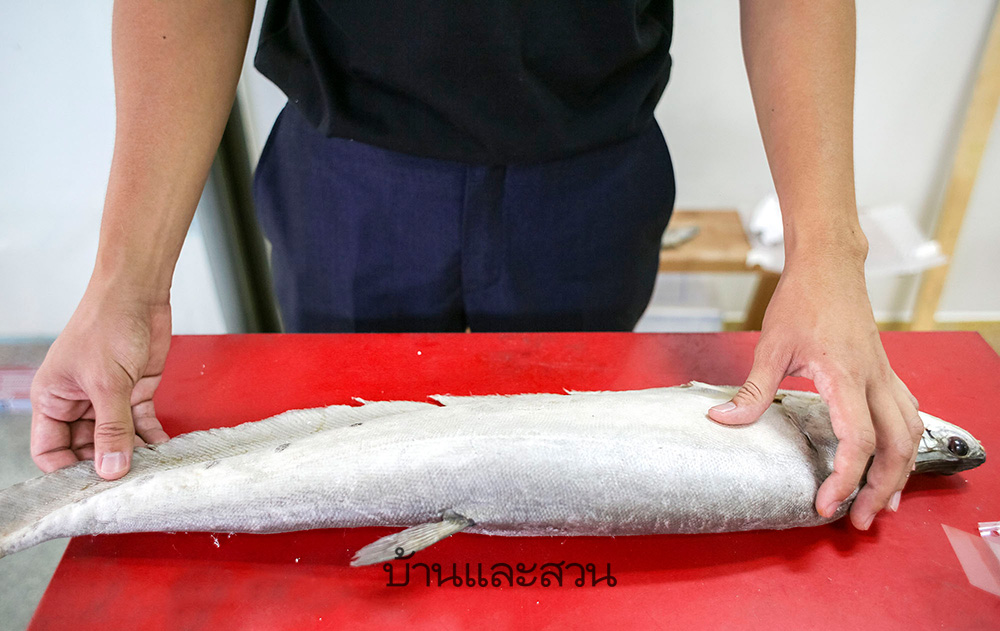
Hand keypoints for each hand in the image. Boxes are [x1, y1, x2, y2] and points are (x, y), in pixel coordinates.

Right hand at [30, 286, 171, 479]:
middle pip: (86, 449)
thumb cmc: (107, 324)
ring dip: (133, 454)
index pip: (50, 451)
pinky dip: (152, 438)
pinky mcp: (136, 392)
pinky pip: (141, 425)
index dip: (68, 472)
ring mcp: (108, 398)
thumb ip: (111, 429)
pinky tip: (165, 451)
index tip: (92, 489)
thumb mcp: (107, 383)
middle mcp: (78, 402)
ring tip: (152, 471)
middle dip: (106, 465)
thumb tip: (111, 470)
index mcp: (53, 399)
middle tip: (129, 484)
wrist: (139, 294)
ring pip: (117, 439)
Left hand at [707, 251, 921, 529]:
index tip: (825, 504)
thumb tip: (723, 421)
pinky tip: (892, 462)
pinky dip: (905, 445)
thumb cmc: (803, 299)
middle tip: (858, 520)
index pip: (859, 440)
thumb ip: (752, 389)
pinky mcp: (885, 371)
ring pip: (911, 434)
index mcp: (847, 376)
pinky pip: (908, 415)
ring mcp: (886, 375)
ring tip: (882, 503)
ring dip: (900, 472)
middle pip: (898, 447)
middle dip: (882, 489)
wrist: (829, 265)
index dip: (845, 478)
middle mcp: (876, 379)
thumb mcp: (771, 344)